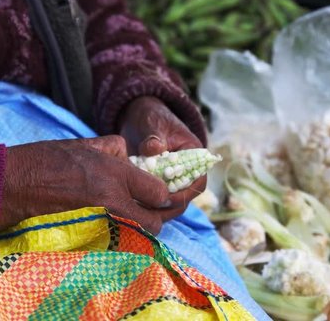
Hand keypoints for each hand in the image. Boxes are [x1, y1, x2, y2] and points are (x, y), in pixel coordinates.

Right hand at [0, 136, 169, 233]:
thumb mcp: (83, 145)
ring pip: (138, 236)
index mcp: (113, 174)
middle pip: (155, 221)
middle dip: (159, 216)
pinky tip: (117, 225)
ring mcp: (100, 224)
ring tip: (135, 216)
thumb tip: (129, 155)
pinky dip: (123, 236)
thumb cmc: (43, 161)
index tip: (161, 193)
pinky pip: (118, 242)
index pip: (159, 192)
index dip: (165, 194)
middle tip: (155, 209)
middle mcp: (112, 201)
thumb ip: (112, 149)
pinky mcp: (87, 239)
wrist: (11, 186)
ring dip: (142, 228)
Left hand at [118, 96, 205, 220]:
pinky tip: (130, 208)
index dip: (185, 193)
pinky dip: (146, 205)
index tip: (165, 198)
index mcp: (193, 152)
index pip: (198, 180)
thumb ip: (153, 137)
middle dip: (168, 207)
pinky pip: (155, 200)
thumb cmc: (150, 118)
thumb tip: (153, 149)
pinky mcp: (157, 183)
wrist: (137, 117)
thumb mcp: (152, 124)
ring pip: (170, 203)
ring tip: (137, 212)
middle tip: (147, 212)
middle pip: (185, 197)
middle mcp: (186, 169)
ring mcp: (172, 178)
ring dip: (156, 209)